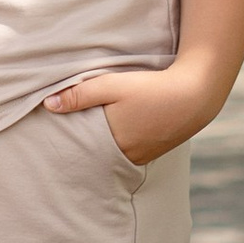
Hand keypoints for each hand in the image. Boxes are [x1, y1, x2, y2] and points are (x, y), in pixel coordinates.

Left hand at [42, 65, 210, 166]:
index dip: (68, 147)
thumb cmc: (151, 87)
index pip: (81, 151)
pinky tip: (118, 133)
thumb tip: (47, 105)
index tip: (54, 144)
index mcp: (113, 143)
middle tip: (67, 142)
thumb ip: (78, 95)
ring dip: (103, 148)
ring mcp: (143, 156)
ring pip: (113, 156)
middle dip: (83, 150)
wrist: (196, 94)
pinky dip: (120, 146)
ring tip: (92, 136)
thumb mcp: (111, 85)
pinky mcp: (155, 152)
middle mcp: (127, 156)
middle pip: (96, 156)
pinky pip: (129, 154)